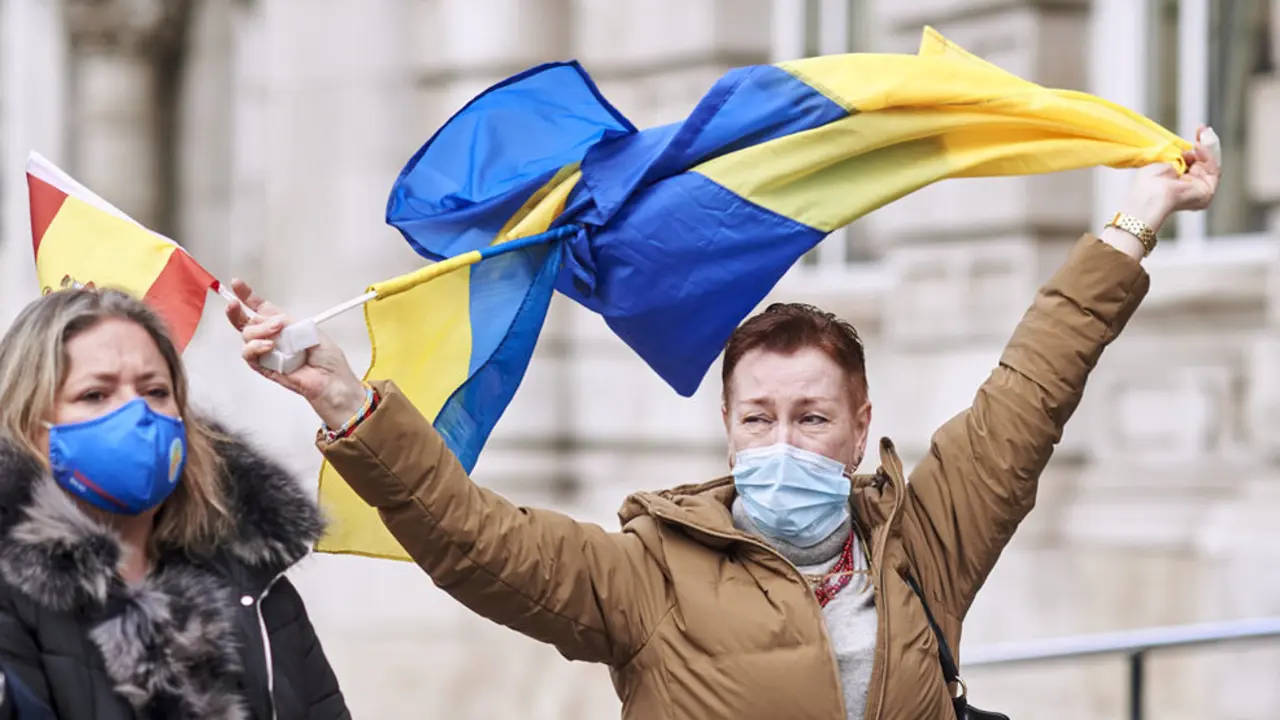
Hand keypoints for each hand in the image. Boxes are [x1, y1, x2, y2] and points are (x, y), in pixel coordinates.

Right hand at [225, 279, 368, 428]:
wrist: (331, 380)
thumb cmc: (327, 357)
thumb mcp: (308, 329)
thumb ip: (286, 320)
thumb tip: (269, 314)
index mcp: (284, 326)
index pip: (260, 309)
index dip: (247, 297)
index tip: (236, 284)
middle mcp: (272, 338)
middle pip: (246, 322)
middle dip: (239, 311)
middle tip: (238, 304)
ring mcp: (267, 352)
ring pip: (246, 336)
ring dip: (259, 330)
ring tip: (277, 331)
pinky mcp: (265, 368)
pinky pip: (249, 355)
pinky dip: (255, 347)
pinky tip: (268, 346)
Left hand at [1122, 125, 1221, 230]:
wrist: (1151, 193)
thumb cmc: (1149, 180)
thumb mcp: (1163, 160)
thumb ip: (1177, 154)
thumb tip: (1185, 148)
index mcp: (1176, 182)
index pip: (1191, 162)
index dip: (1195, 147)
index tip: (1198, 130)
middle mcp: (1188, 187)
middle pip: (1203, 162)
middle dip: (1204, 143)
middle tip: (1202, 128)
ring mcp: (1198, 190)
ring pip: (1210, 164)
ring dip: (1206, 148)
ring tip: (1200, 134)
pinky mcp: (1207, 192)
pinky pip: (1214, 169)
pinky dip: (1208, 155)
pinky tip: (1198, 146)